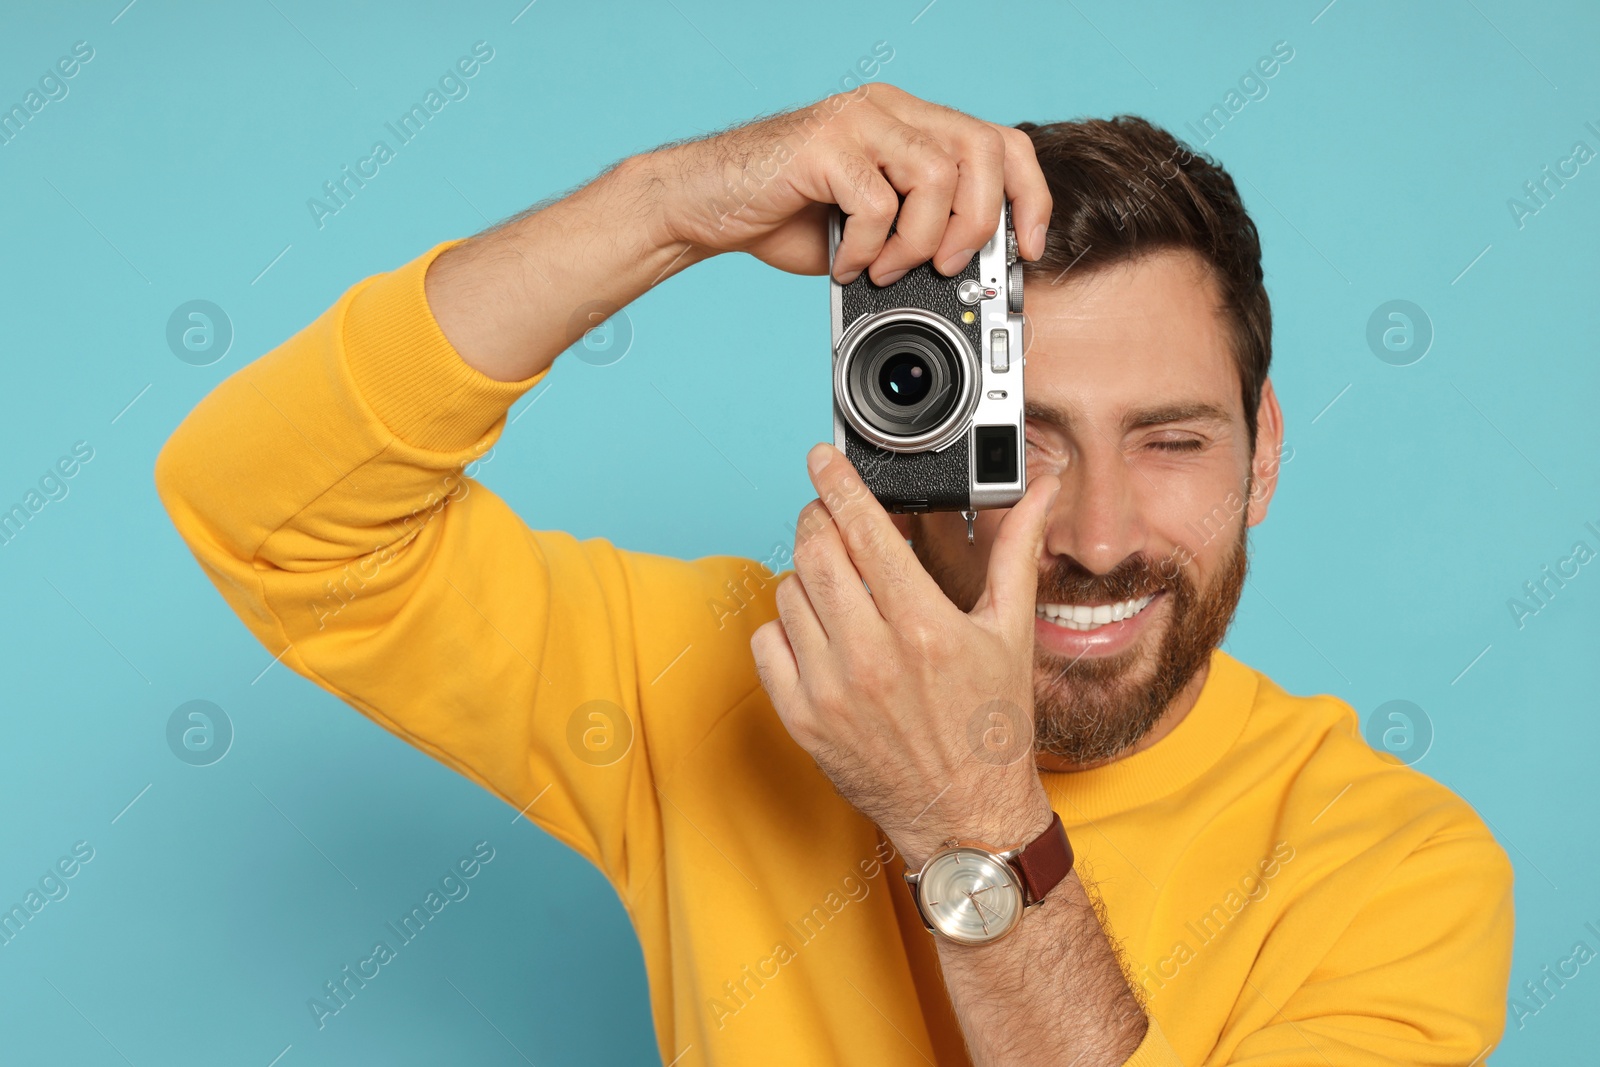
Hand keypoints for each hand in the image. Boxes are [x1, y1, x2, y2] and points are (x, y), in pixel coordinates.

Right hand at [652, 83, 1051, 285]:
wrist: (705, 202)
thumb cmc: (784, 214)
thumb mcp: (871, 224)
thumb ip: (920, 229)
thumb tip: (972, 273)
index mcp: (910, 121)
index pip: (999, 140)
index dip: (1028, 195)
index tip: (1026, 249)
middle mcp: (890, 109)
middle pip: (980, 151)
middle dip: (978, 223)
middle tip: (947, 266)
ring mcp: (857, 120)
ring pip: (936, 176)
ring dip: (919, 242)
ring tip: (885, 268)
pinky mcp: (824, 144)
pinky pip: (877, 203)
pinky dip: (869, 249)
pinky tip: (846, 263)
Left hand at [750, 443, 1060, 866]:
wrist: (963, 815)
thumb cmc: (990, 727)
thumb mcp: (1011, 634)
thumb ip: (1016, 553)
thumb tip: (1041, 493)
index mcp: (924, 626)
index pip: (865, 529)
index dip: (838, 482)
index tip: (822, 459)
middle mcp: (871, 656)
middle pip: (815, 550)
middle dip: (820, 521)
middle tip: (833, 521)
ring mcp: (829, 690)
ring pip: (788, 592)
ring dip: (808, 578)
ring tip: (843, 594)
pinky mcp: (801, 719)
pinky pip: (767, 642)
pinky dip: (785, 629)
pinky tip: (821, 636)